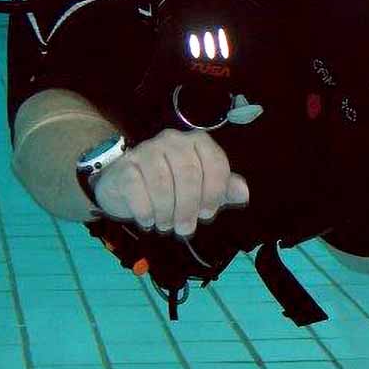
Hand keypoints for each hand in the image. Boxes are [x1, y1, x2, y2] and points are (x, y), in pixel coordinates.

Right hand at [92, 128, 248, 236]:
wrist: (126, 185)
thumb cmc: (170, 185)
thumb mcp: (201, 187)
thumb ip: (223, 189)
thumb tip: (244, 193)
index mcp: (197, 142)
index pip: (214, 163)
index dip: (214, 191)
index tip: (207, 213)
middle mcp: (173, 140)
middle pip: (189, 174)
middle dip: (189, 206)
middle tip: (186, 228)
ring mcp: (146, 150)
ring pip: (162, 183)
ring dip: (166, 211)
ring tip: (167, 226)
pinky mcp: (125, 166)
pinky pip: (137, 189)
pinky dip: (145, 211)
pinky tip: (148, 221)